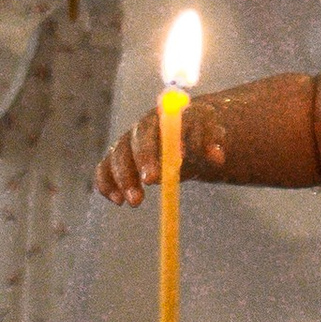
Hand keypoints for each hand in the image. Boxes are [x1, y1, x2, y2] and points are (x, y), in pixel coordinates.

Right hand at [94, 98, 228, 205]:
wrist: (187, 131)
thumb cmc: (199, 131)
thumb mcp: (210, 133)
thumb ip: (213, 142)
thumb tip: (217, 157)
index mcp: (162, 119)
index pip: (154, 131)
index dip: (153, 152)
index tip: (159, 174)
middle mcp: (140, 129)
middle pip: (133, 144)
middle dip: (138, 166)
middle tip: (146, 189)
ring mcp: (126, 143)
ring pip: (115, 158)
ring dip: (122, 180)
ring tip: (135, 202)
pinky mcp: (117, 158)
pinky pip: (103, 170)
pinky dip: (106, 184)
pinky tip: (117, 200)